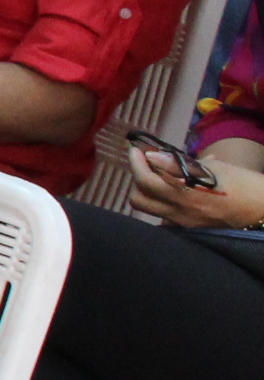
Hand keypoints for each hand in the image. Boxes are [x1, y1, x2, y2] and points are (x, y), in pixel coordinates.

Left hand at [125, 144, 263, 230]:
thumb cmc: (243, 184)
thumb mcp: (213, 168)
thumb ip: (179, 164)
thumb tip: (153, 157)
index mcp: (183, 194)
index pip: (144, 179)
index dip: (136, 162)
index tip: (136, 150)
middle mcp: (178, 212)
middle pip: (138, 199)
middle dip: (138, 179)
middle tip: (148, 163)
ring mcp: (183, 223)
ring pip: (150, 209)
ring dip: (148, 191)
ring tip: (161, 176)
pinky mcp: (191, 229)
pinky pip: (164, 217)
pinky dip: (162, 203)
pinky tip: (175, 191)